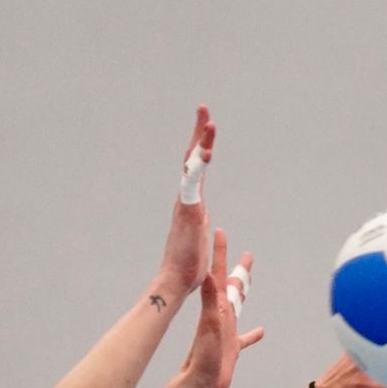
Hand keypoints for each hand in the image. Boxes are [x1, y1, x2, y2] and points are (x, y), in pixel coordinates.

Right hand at [153, 104, 216, 305]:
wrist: (177, 280)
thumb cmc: (189, 265)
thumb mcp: (200, 236)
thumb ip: (200, 223)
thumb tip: (203, 216)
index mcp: (193, 202)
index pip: (198, 168)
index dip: (202, 146)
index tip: (207, 125)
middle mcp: (187, 198)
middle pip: (192, 158)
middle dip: (198, 133)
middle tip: (203, 108)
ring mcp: (186, 203)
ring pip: (193, 166)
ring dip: (201, 143)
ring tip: (209, 122)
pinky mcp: (188, 211)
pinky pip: (193, 183)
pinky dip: (199, 166)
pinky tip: (208, 151)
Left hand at [179, 231, 262, 387]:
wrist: (198, 382)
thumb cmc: (203, 357)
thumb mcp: (208, 326)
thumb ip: (209, 301)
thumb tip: (207, 274)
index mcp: (217, 307)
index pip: (219, 273)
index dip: (220, 252)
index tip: (220, 231)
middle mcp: (221, 315)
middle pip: (233, 287)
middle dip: (239, 270)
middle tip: (247, 255)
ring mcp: (226, 330)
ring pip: (238, 307)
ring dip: (244, 294)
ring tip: (249, 283)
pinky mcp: (231, 347)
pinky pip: (245, 337)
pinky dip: (252, 333)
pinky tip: (260, 331)